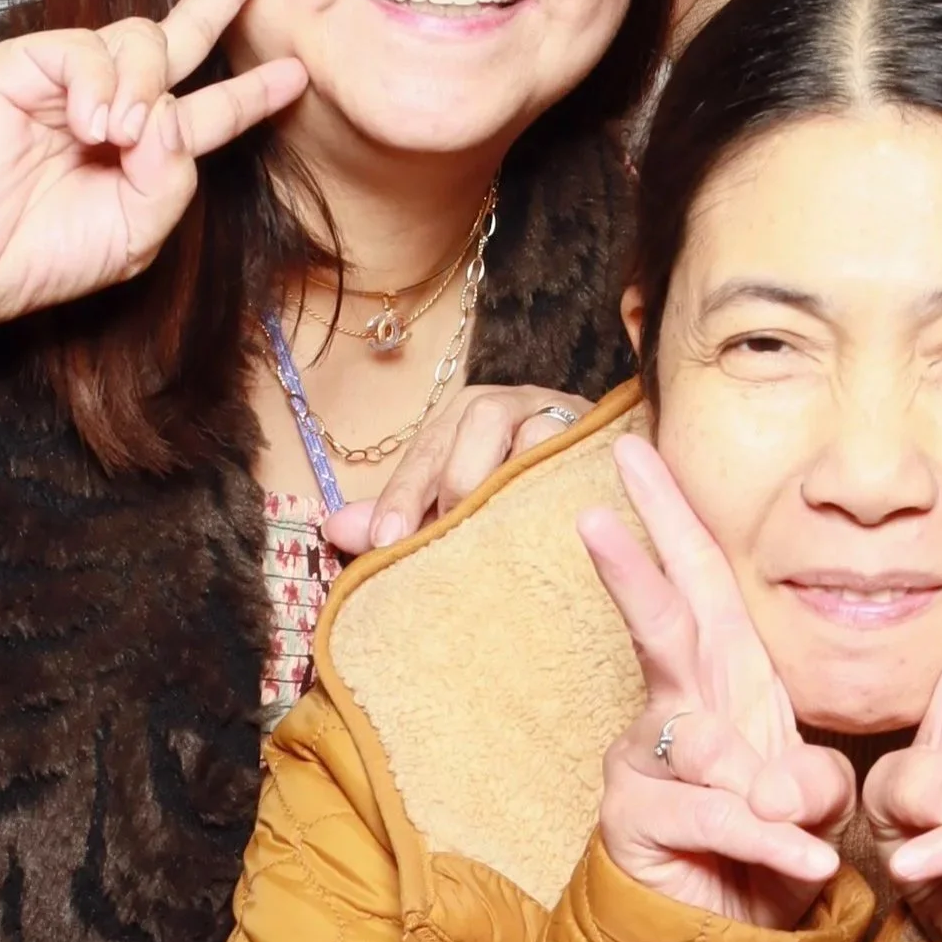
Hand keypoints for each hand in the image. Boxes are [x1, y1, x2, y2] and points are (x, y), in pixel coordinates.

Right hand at [0, 0, 305, 327]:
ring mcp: (65, 84)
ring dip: (146, 86)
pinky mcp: (20, 67)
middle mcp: (108, 105)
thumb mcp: (132, 233)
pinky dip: (100, 83)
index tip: (296, 74)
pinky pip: (85, 48)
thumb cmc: (35, 257)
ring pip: (142, 40)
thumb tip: (171, 114)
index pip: (205, 111)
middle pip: (176, 38)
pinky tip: (89, 124)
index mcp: (138, 150)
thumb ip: (171, 178)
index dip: (250, 93)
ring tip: (118, 136)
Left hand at [321, 386, 591, 554]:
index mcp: (470, 414)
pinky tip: (551, 528)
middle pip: (482, 418)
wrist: (594, 479)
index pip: (430, 445)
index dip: (406, 491)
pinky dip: (564, 488)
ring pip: (539, 431)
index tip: (386, 539)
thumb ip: (401, 513)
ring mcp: (567, 416)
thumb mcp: (449, 502)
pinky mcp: (605, 440)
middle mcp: (518, 403)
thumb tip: (336, 527)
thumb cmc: (510, 494)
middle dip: (457, 480)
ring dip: (515, 480)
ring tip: (499, 534)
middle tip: (444, 536)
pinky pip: (584, 457)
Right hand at [582, 437, 854, 928]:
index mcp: (724, 672)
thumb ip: (812, 779)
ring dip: (754, 778)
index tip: (637, 445)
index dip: (670, 512)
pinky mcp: (637, 823)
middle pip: (658, 625)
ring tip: (794, 809)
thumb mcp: (814, 792)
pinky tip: (808, 859)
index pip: (697, 577)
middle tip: (595, 516)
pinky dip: (771, 841)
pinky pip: (717, 819)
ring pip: (703, 744)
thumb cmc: (775, 834)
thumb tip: (786, 789)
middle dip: (630, 569)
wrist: (736, 928)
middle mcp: (677, 705)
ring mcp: (646, 763)